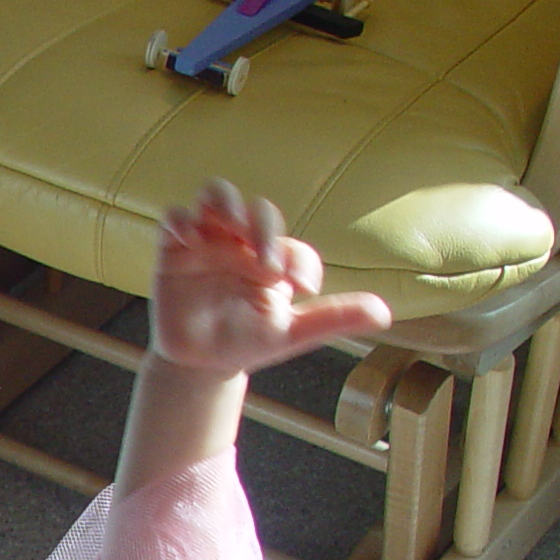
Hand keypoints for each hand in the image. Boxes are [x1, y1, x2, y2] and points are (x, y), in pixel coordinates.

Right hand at [152, 180, 390, 376]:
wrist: (199, 364)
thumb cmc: (248, 343)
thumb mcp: (294, 333)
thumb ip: (335, 317)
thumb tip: (386, 313)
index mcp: (273, 261)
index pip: (291, 244)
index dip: (299, 259)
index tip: (302, 288)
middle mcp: (242, 245)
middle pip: (256, 210)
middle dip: (263, 228)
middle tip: (265, 262)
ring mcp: (208, 244)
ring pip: (215, 195)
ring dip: (225, 201)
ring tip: (230, 225)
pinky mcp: (173, 250)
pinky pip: (173, 218)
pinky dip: (181, 218)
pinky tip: (192, 238)